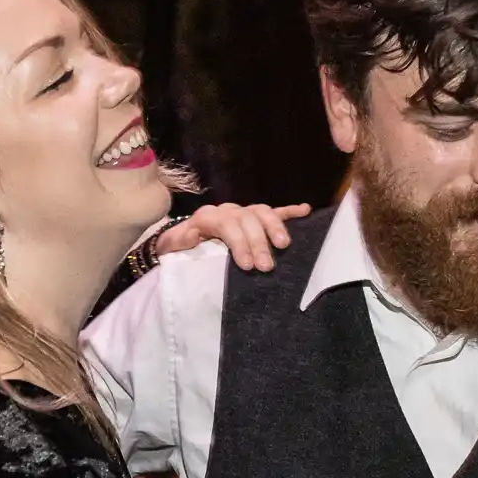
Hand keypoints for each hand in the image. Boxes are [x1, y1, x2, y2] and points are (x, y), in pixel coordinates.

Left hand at [155, 202, 307, 271]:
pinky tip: (305, 211)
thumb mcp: (171, 247)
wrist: (181, 242)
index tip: (247, 265)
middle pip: (247, 220)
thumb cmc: (179, 249)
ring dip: (275, 227)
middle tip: (267, 266)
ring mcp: (244, 214)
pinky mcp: (256, 219)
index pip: (227, 224)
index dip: (239, 243)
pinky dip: (290, 212)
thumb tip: (193, 234)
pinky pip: (275, 212)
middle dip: (259, 242)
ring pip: (262, 212)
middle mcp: (228, 211)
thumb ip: (179, 241)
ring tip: (285, 245)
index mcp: (208, 217)